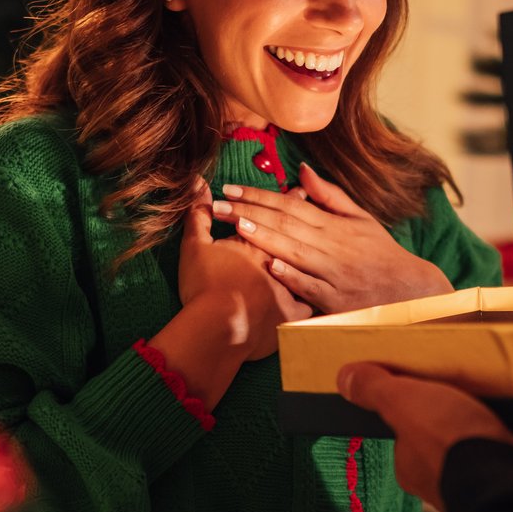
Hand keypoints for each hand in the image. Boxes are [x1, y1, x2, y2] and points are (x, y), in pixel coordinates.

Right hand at [149, 180, 311, 410]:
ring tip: (318, 245)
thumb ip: (198, 216)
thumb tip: (196, 182)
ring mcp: (289, 288)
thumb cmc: (204, 286)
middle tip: (318, 210)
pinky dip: (310, 296)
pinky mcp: (292, 315)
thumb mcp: (195, 247)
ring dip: (311, 255)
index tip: (300, 189)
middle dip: (307, 223)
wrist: (217, 328)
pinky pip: (307, 304)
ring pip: (307, 268)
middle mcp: (279, 261)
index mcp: (259, 244)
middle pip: (298, 236)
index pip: (279, 215)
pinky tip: (315, 292)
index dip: (288, 200)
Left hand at [212, 163, 452, 314]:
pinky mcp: (335, 300)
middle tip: (217, 205)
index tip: (231, 189)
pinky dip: (292, 276)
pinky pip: (311, 286)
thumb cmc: (380, 254)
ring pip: (294, 252)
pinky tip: (270, 266)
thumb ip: (330, 195)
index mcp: (334, 225)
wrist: (409, 292)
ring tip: (235, 226)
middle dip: (249, 213)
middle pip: (285, 225)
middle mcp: (331, 246)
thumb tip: (302, 169)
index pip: (290, 205)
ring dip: (264, 238)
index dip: (259, 196)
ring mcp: (333, 273)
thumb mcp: (360, 219)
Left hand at [336, 362, 512, 510]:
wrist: (512, 478)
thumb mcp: (404, 404)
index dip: (416, 410)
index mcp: (415, 466)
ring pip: (492, 446)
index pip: (407, 434)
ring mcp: (488, 480)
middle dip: (464, 415)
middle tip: (475, 384)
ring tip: (511, 394)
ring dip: (501, 424)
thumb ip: (376, 391)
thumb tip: (345, 378)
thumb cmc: (452, 446)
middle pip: (452, 438)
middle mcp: (448, 479)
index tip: (430, 386)